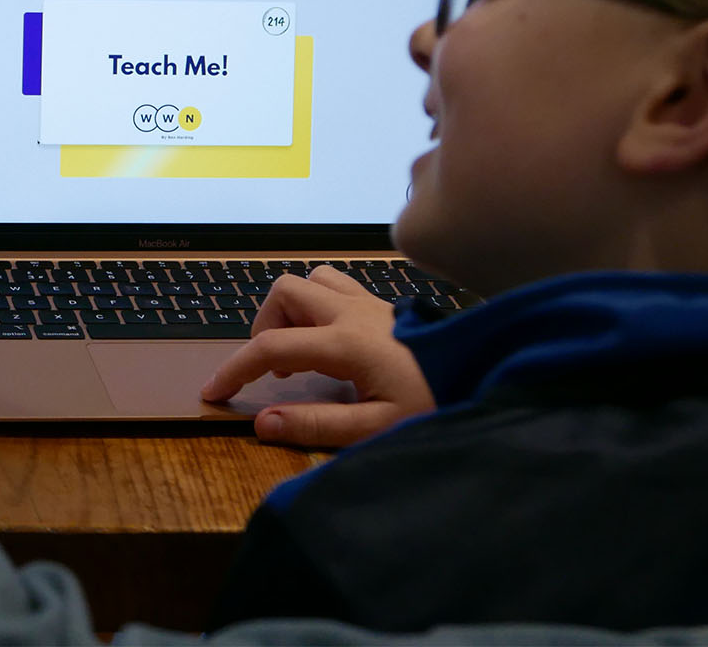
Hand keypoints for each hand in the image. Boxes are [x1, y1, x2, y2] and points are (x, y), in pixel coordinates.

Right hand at [200, 266, 434, 447]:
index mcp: (346, 343)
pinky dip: (322, 305)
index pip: (270, 346)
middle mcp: (354, 312)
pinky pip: (340, 286)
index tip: (213, 392)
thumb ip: (318, 424)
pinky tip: (335, 342)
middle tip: (276, 367)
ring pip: (314, 279)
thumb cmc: (439, 403)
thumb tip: (263, 421)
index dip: (234, 368)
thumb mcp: (378, 428)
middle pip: (286, 290)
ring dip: (296, 309)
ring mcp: (373, 302)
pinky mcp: (389, 305)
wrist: (494, 377)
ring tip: (303, 351)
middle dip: (265, 325)